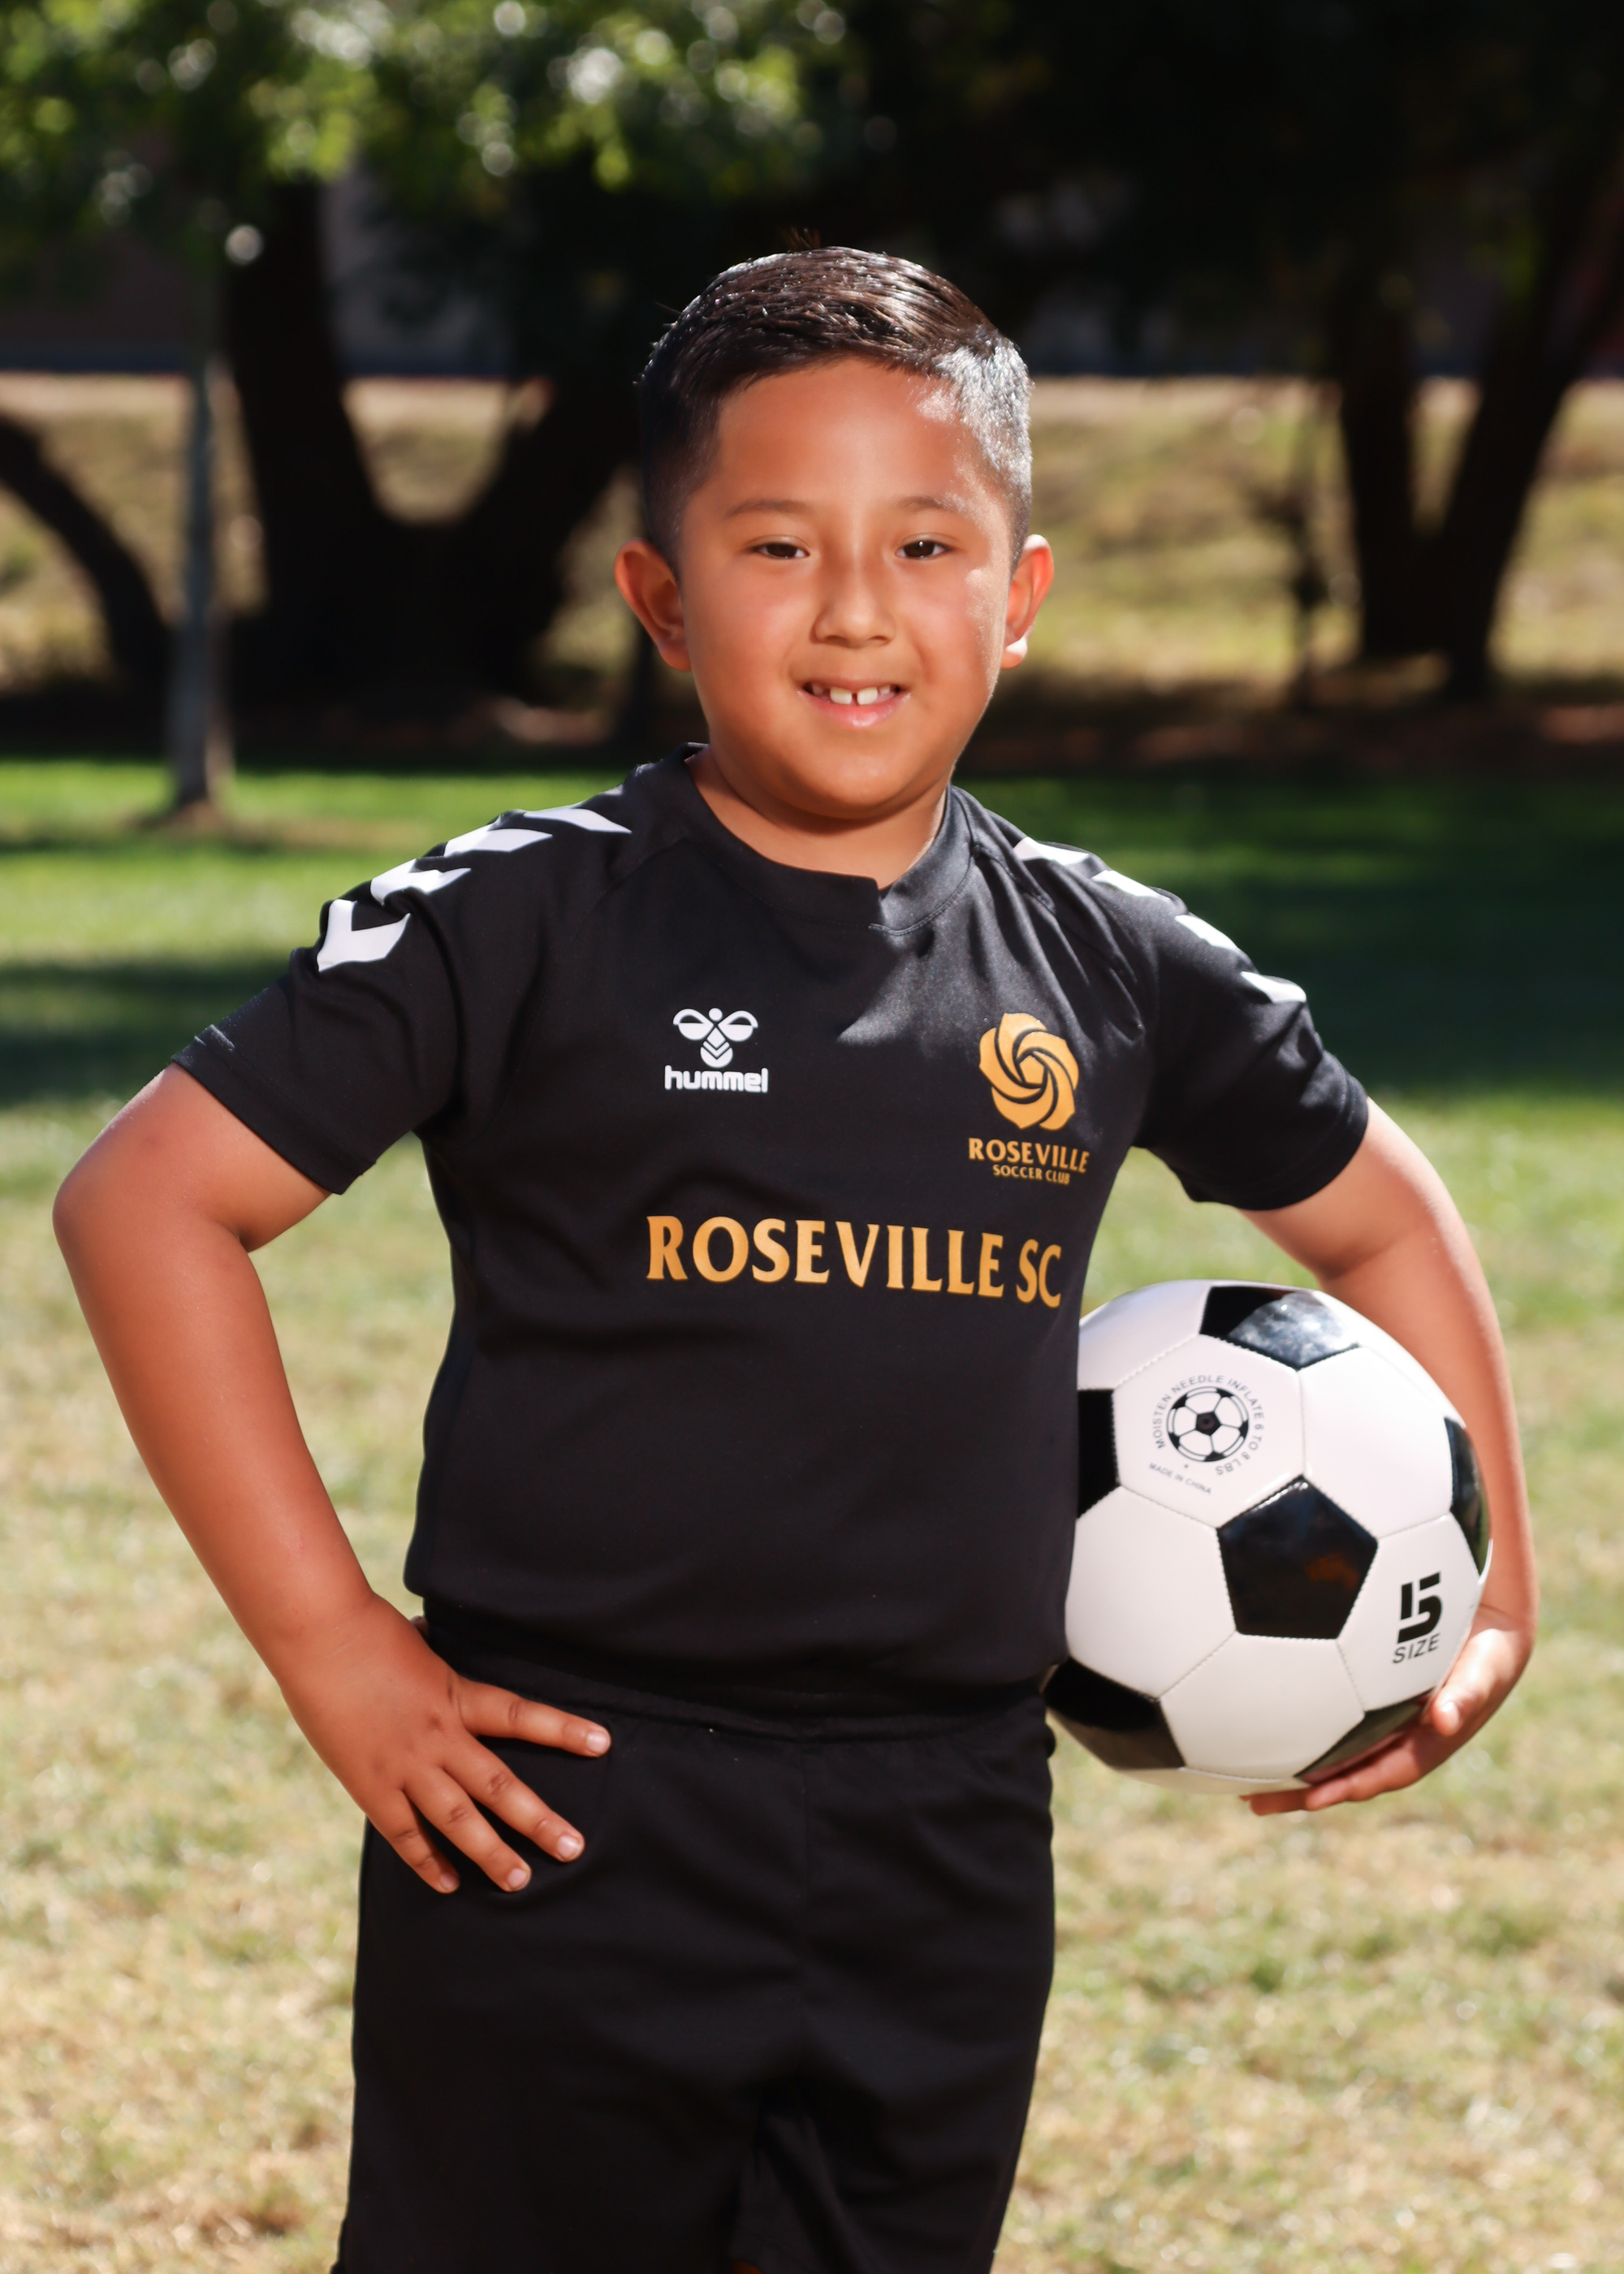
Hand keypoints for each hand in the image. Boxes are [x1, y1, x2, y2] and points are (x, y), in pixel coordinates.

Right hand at [270, 1592, 609, 1891]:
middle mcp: (439, 1736)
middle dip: (538, 1820)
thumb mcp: (419, 1644)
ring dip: (490, 1853)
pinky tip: (449, 1884)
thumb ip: (434, 1655)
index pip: (522, 1716)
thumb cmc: (368, 1630)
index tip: (603, 1744)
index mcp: (456, 1695)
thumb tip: (431, 1635)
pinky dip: (426, 1861)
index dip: (564, 1730)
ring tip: (521, 1881)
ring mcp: (404, 1765)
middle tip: (573, 1848)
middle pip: (498, 1785)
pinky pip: (403, 1833)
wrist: (319, 1636)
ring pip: (456, 1820)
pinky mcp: (369, 1786)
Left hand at [1247, 1605, 1531, 1815]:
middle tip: (1253, 1802)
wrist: (1492, 1636)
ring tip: (1241, 1779)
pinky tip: (1261, 1727)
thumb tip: (1446, 1719)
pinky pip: (1332, 1725)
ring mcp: (1383, 1728)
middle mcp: (1398, 1743)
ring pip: (1333, 1755)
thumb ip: (1467, 1692)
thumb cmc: (1488, 1653)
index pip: (1381, 1774)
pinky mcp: (1371, 1707)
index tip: (1312, 1799)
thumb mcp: (1484, 1669)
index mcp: (1424, 1745)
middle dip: (1303, 1793)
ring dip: (1293, 1770)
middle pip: (1346, 1775)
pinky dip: (1302, 1733)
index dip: (1348, 1787)